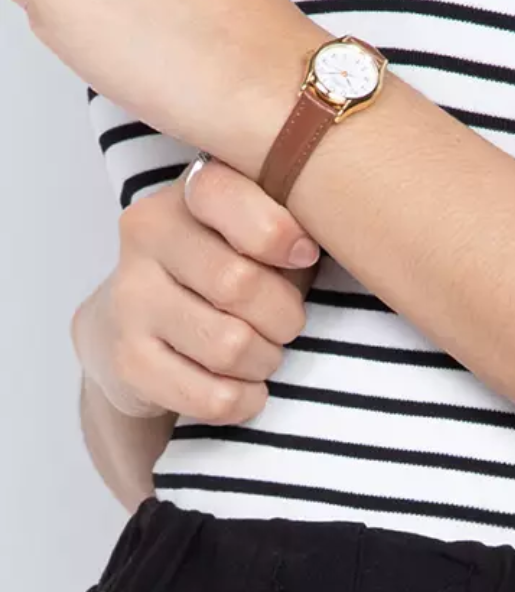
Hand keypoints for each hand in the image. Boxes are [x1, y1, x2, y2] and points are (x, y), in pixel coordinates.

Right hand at [72, 158, 320, 425]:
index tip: (304, 256)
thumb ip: (294, 218)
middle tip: (286, 323)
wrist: (133, 325)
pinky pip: (210, 396)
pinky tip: (242, 389)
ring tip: (263, 354)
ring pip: (229, 345)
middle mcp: (146, 234)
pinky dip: (243, 400)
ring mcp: (129, 297)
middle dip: (284, 316)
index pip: (228, 197)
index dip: (281, 234)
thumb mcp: (262, 230)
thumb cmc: (229, 267)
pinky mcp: (127, 360)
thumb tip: (310, 250)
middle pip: (239, 284)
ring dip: (265, 360)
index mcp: (189, 191)